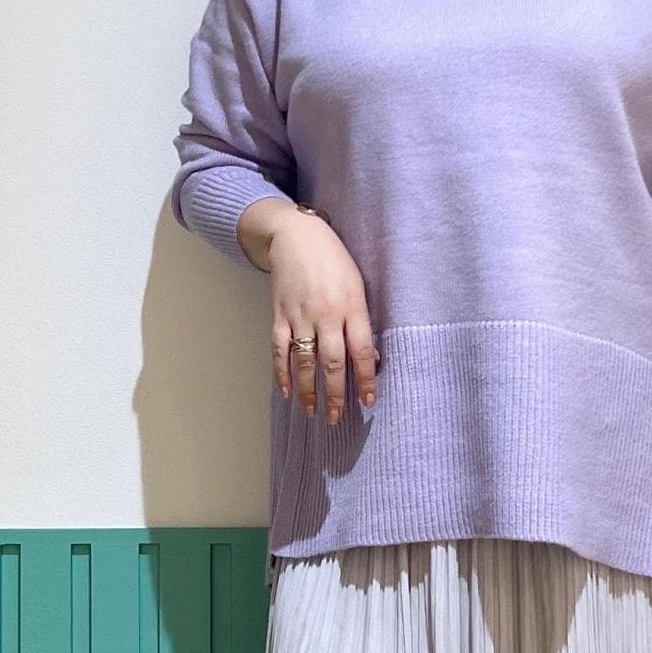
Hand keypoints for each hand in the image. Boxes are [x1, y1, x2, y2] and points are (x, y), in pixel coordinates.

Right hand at [267, 211, 380, 423]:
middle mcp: (326, 314)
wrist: (295, 235)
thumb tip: (372, 359)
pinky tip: (285, 390)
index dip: (366, 379)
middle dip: (336, 394)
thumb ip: (362, 322)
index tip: (369, 401)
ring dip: (307, 390)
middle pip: (333, 362)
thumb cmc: (334, 260)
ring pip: (304, 361)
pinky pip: (279, 349)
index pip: (362, 351)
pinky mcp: (279, 314)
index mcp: (351, 306)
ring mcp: (300, 315)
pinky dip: (280, 372)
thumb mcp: (358, 285)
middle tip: (336, 417)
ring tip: (312, 411)